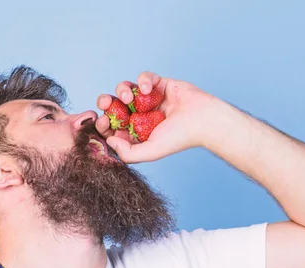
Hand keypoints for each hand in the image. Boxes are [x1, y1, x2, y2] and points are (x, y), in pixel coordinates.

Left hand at [95, 71, 217, 162]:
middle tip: (106, 104)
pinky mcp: (159, 85)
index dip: (103, 124)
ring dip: (122, 90)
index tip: (102, 122)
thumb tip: (109, 140)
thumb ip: (128, 152)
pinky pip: (144, 78)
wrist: (203, 120)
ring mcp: (149, 100)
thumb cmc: (179, 138)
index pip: (112, 127)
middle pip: (113, 106)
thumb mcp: (150, 151)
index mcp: (135, 132)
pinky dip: (143, 81)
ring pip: (125, 89)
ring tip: (129, 98)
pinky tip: (149, 89)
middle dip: (105, 103)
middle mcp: (140, 116)